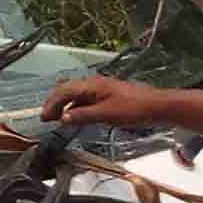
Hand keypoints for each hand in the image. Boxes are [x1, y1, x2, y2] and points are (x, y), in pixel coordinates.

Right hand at [41, 74, 163, 127]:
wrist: (157, 106)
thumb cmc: (135, 108)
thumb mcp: (106, 115)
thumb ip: (83, 116)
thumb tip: (63, 118)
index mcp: (93, 85)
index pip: (64, 91)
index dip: (52, 103)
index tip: (44, 117)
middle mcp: (95, 84)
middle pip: (68, 90)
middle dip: (55, 102)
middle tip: (47, 117)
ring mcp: (102, 90)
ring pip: (77, 94)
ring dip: (65, 105)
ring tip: (58, 118)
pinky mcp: (108, 96)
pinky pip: (86, 99)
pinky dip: (77, 108)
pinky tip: (77, 116)